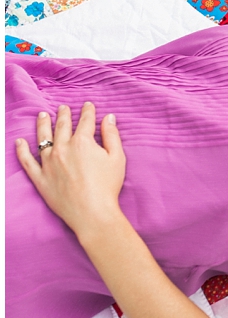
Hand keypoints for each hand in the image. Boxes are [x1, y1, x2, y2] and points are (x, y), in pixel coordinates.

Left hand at [15, 103, 125, 233]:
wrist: (92, 212)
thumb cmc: (107, 186)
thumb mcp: (117, 158)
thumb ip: (112, 136)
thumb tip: (109, 118)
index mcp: (83, 142)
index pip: (85, 121)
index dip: (88, 111)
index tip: (88, 105)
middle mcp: (63, 149)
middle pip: (62, 126)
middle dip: (64, 115)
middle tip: (64, 107)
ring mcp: (49, 163)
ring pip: (43, 138)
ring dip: (43, 124)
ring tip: (42, 115)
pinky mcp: (40, 178)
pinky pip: (27, 161)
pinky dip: (22, 151)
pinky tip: (19, 142)